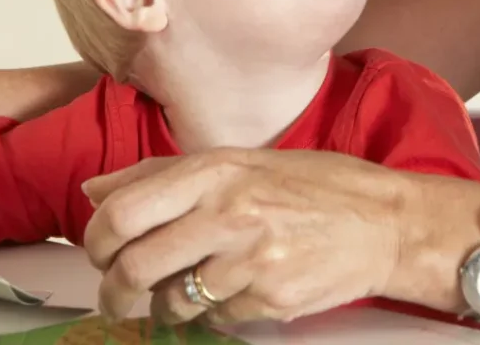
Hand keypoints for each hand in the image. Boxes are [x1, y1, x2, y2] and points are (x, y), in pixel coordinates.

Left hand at [82, 149, 409, 325]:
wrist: (384, 221)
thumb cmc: (314, 185)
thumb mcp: (241, 161)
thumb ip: (165, 175)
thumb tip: (95, 190)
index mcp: (217, 170)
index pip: (123, 211)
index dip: (97, 240)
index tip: (103, 250)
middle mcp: (228, 211)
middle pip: (134, 266)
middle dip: (115, 288)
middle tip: (121, 291)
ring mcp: (250, 258)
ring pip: (170, 301)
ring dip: (166, 303)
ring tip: (188, 287)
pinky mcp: (268, 298)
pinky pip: (215, 319)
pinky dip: (214, 312)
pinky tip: (237, 288)